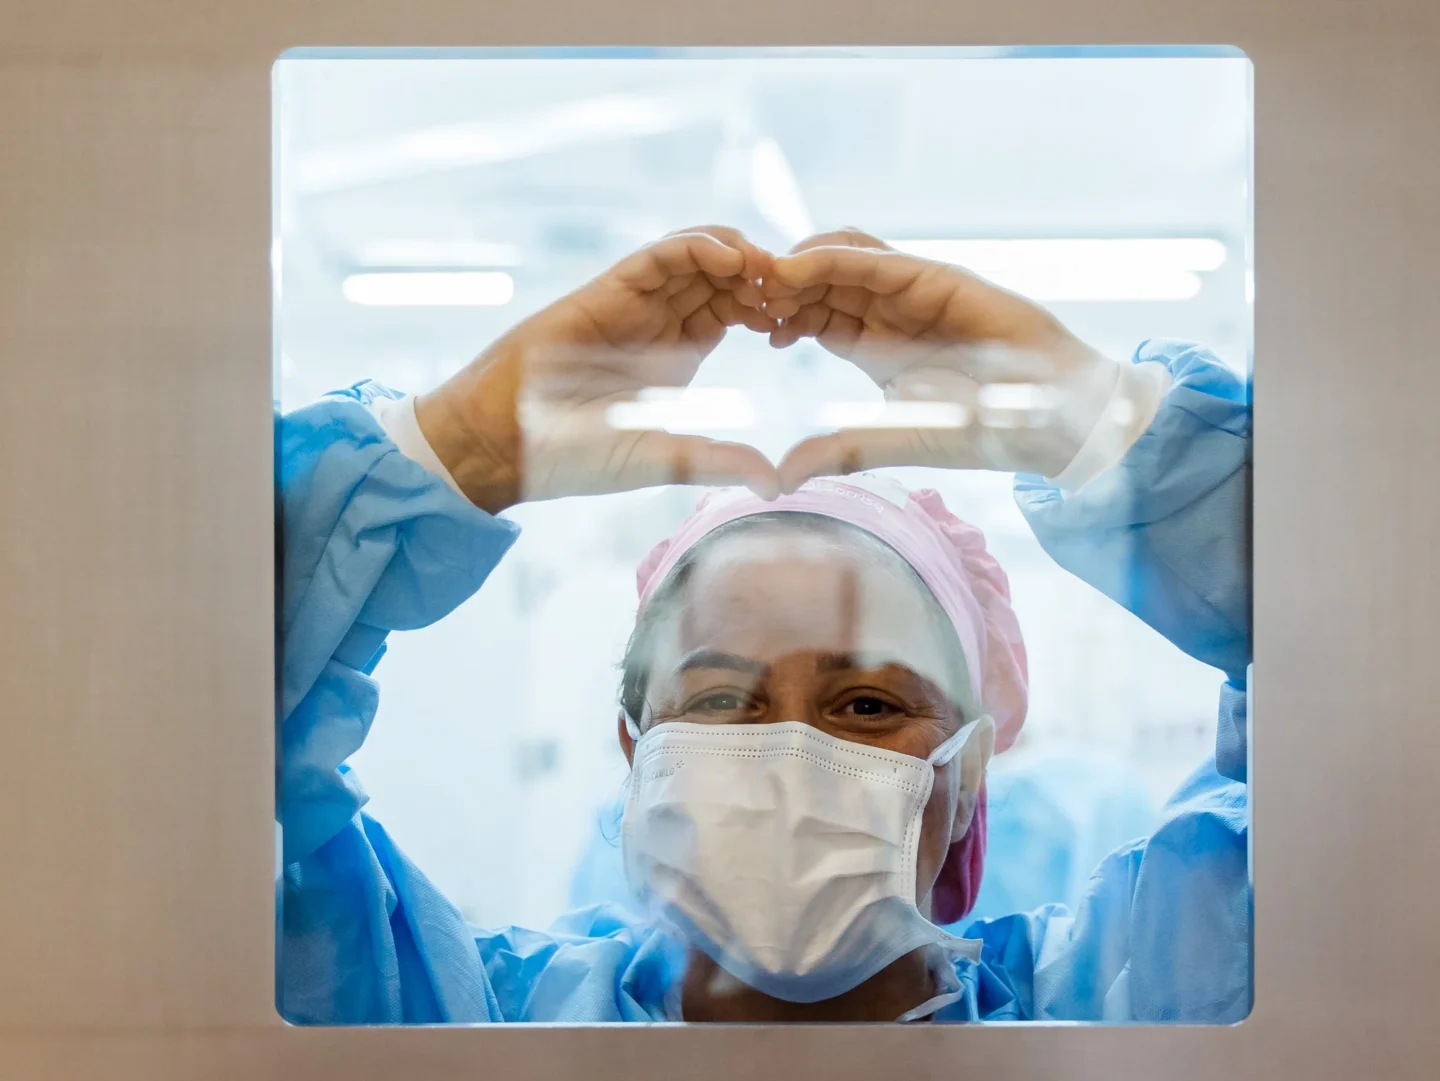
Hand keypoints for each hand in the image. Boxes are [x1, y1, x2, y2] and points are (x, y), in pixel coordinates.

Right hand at [416, 227, 779, 513]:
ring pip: (697, 257)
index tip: (803, 320)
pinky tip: (730, 259)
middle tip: (796, 286)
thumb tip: (775, 484)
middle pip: (724, 277)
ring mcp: (636, 302)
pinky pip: (659, 255)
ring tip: (769, 269)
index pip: (736, 311)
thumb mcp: (662, 459)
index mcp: (680, 355)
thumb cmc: (576, 456)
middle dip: (762, 275)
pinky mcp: (609, 290)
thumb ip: (716, 462)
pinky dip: (696, 247)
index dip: (772, 307)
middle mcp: (661, 322)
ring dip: (737, 255)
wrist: (506, 440)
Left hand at [764, 229, 1121, 490]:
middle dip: (775, 286)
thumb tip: (780, 477)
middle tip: (735, 295)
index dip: (773, 316)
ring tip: (758, 280)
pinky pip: (873, 258)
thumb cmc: (979, 431)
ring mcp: (910, 289)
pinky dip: (831, 258)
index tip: (735, 326)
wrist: (1048, 418)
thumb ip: (837, 450)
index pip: (808, 317)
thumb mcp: (891, 441)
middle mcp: (886, 310)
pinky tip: (796, 268)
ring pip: (837, 259)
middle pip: (815, 282)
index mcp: (870, 344)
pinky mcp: (934, 276)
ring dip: (795, 265)